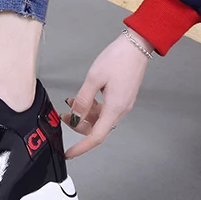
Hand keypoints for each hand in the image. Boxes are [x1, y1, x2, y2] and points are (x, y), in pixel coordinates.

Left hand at [60, 29, 151, 158]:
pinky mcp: (122, 97)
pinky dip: (92, 107)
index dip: (82, 147)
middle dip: (78, 125)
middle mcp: (120, 109)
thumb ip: (83, 99)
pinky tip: (83, 98)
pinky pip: (105, 109)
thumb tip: (75, 116)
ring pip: (100, 118)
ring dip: (84, 115)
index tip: (70, 153)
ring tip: (70, 104)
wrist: (136, 46)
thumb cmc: (118, 59)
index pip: (96, 137)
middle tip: (63, 116)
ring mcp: (122, 103)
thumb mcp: (94, 78)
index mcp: (114, 108)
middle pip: (97, 128)